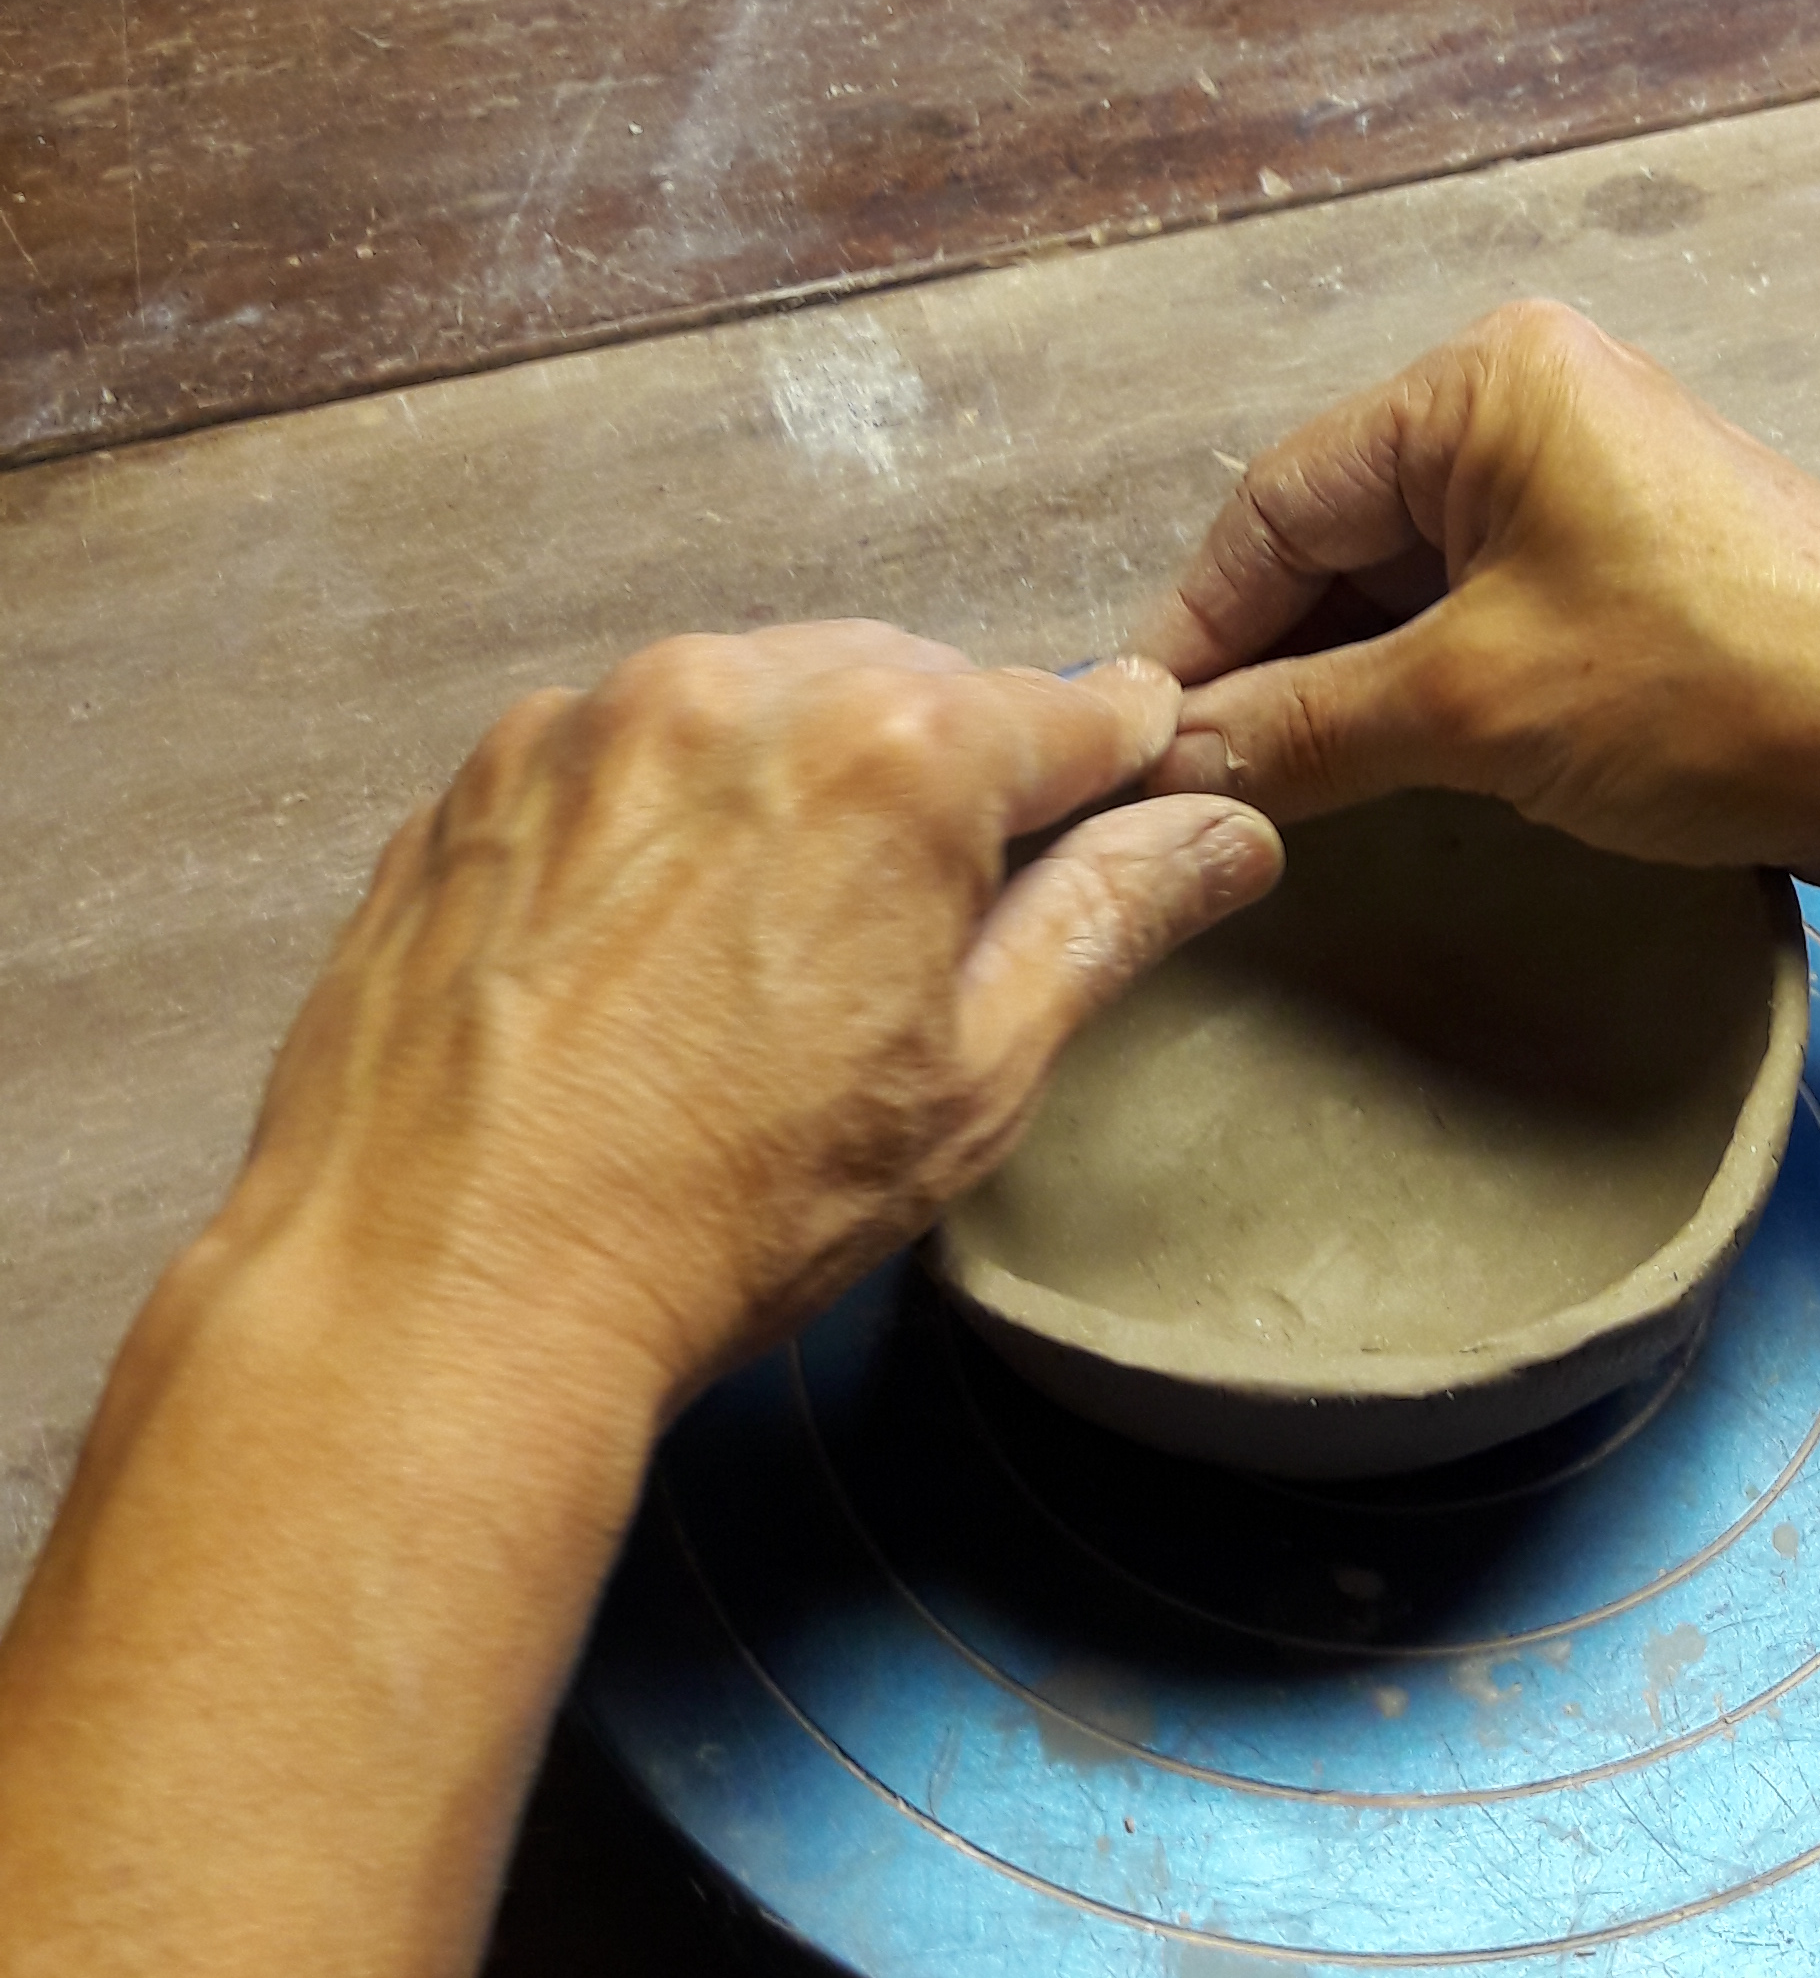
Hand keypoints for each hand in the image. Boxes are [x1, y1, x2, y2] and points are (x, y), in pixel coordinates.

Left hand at [222, 628, 1278, 1411]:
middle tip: (920, 931)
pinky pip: (620, 748)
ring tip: (766, 946)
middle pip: (907, 684)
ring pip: (756, 701)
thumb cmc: (723, 1212)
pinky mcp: (478, 775)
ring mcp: (587, 720)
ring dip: (797, 781)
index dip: (1115, 768)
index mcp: (899, 754)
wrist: (434, 1293)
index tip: (1122, 813)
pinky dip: (660, 811)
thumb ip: (1106, 921)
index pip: (1073, 708)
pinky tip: (642, 949)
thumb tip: (1228, 832)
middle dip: (943, 776)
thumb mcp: (972, 1082)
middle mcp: (738, 688)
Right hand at [1137, 302, 1819, 874]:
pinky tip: (1390, 767)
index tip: (1126, 747)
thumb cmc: (1711, 690)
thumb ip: (1298, 727)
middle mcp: (1539, 395)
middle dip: (1266, 658)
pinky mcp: (1647, 553)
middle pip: (1339, 531)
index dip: (1191, 635)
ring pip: (1413, 577)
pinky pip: (1491, 604)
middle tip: (1191, 783)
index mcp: (1484, 381)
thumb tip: (1166, 766)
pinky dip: (1428, 682)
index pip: (1275, 503)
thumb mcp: (1470, 708)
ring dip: (1345, 681)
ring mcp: (1601, 471)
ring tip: (1273, 790)